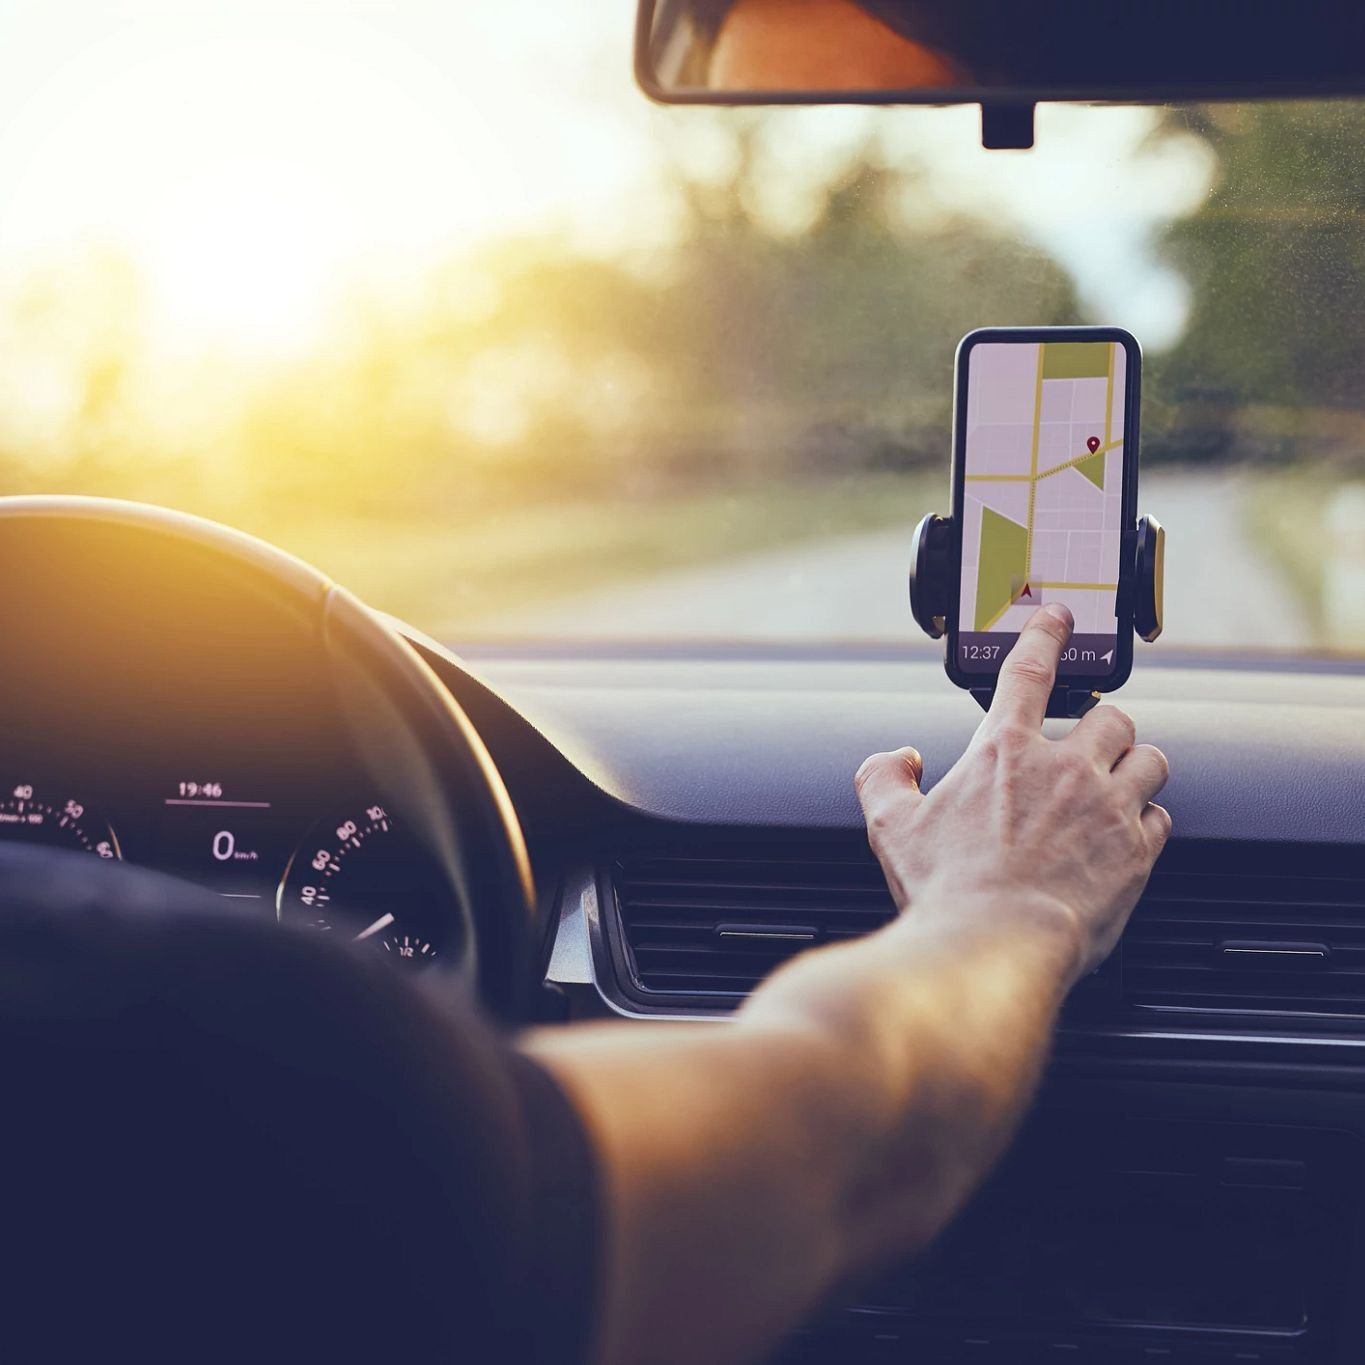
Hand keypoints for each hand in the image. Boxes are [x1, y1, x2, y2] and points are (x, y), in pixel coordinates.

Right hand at [855, 604, 1169, 984]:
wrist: (994, 945)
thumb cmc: (945, 889)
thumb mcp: (889, 826)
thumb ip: (884, 777)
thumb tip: (899, 759)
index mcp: (1003, 751)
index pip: (1030, 670)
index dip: (1046, 634)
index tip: (1059, 617)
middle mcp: (1064, 768)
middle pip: (1112, 717)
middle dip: (1104, 727)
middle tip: (1088, 748)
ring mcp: (1107, 807)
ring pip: (1150, 759)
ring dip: (1136, 766)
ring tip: (1119, 784)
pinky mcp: (1136, 851)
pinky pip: (1160, 817)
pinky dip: (1147, 822)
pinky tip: (1126, 836)